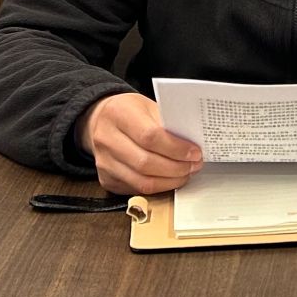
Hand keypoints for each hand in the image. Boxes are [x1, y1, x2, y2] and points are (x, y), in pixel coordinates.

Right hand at [78, 93, 201, 195]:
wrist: (101, 120)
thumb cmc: (129, 111)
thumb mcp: (148, 106)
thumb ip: (167, 123)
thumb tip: (193, 143)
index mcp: (118, 114)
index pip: (150, 137)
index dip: (176, 148)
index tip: (194, 152)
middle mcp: (106, 139)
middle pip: (145, 163)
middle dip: (176, 168)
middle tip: (194, 165)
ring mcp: (104, 162)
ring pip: (142, 182)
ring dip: (170, 181)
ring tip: (185, 173)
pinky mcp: (106, 179)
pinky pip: (136, 189)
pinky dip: (158, 187)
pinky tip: (169, 179)